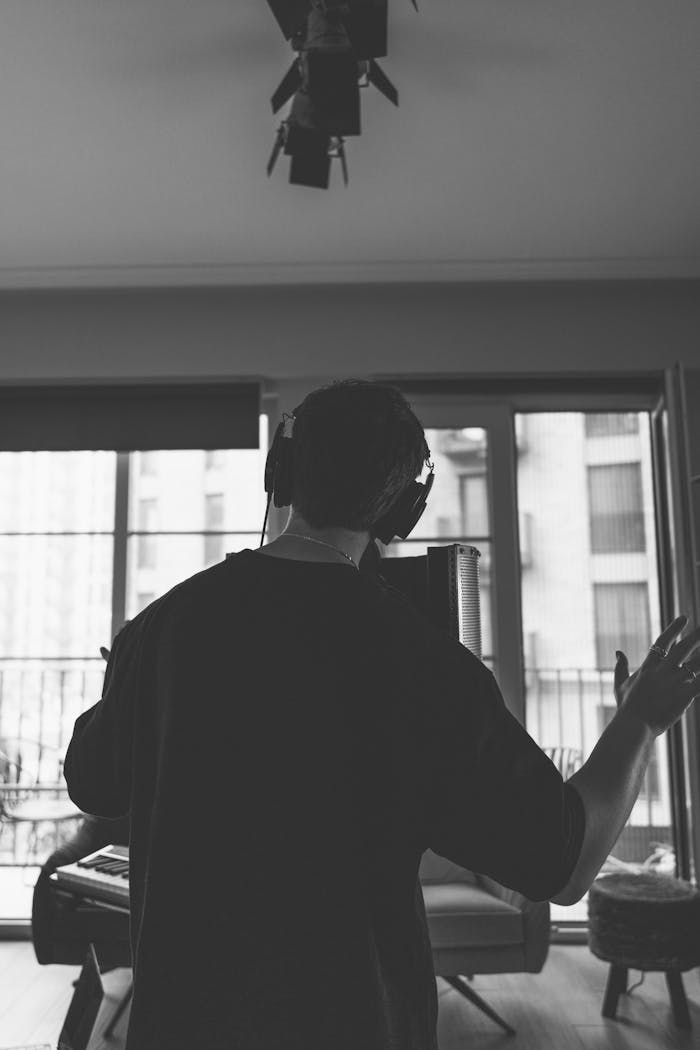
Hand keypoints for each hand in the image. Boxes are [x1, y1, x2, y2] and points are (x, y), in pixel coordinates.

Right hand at [614, 615, 699, 736]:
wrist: (633, 725)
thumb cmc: (626, 707)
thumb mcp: (620, 685)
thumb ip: (620, 667)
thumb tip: (618, 652)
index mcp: (649, 666)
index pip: (663, 642)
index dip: (674, 629)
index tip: (684, 618)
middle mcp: (663, 671)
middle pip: (683, 648)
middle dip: (696, 636)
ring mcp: (674, 682)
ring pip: (695, 664)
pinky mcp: (684, 695)